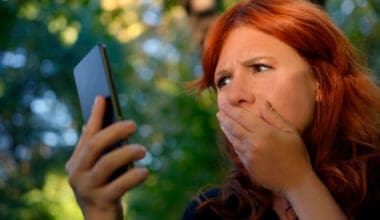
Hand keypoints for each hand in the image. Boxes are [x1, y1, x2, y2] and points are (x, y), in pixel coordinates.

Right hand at [65, 96, 147, 219]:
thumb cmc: (103, 189)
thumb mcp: (99, 169)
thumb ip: (98, 150)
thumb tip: (93, 122)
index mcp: (76, 163)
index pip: (87, 135)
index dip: (95, 116)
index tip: (102, 97)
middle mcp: (77, 174)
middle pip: (94, 147)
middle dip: (113, 132)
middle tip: (133, 124)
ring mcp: (87, 189)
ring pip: (106, 164)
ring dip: (126, 153)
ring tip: (144, 149)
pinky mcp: (100, 203)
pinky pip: (119, 186)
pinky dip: (133, 177)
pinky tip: (145, 172)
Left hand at [217, 101, 312, 193]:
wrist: (296, 182)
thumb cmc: (296, 154)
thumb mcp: (290, 131)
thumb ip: (274, 117)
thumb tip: (263, 104)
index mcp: (264, 133)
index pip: (242, 117)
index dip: (231, 109)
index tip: (224, 103)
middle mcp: (253, 144)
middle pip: (233, 127)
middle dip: (225, 118)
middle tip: (219, 111)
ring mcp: (248, 156)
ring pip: (233, 139)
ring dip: (226, 129)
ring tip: (221, 121)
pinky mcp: (248, 165)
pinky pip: (237, 150)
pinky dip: (232, 141)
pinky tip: (231, 136)